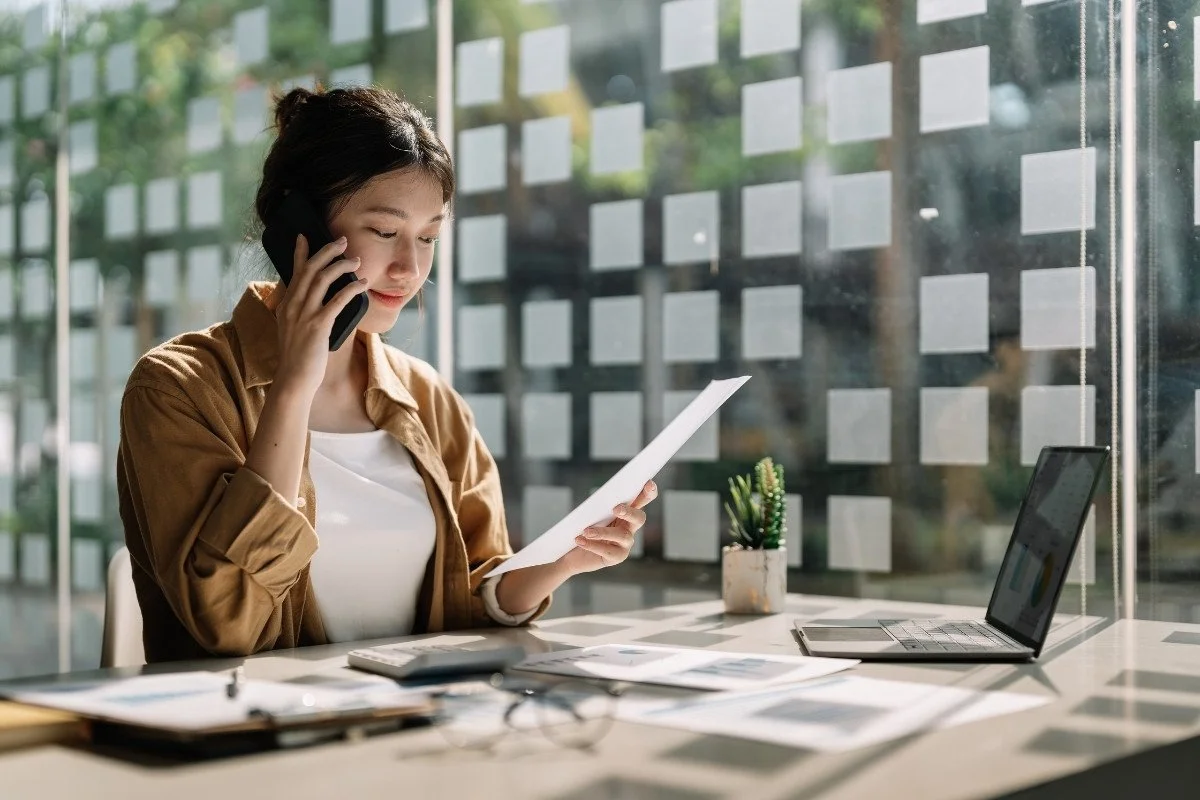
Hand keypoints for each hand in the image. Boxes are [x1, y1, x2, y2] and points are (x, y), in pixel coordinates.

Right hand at [272, 234, 367, 396]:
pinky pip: (337, 300)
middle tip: (342, 241)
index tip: (304, 236)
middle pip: (310, 269)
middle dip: (327, 251)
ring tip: (356, 260)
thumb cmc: (297, 358)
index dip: (300, 253)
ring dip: (341, 266)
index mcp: (285, 305)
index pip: (293, 272)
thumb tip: (313, 302)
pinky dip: (351, 288)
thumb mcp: (291, 331)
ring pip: (322, 279)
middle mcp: (292, 306)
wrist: (293, 380)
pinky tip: (362, 283)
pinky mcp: (318, 325)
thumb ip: (298, 314)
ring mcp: (304, 315)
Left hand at [557, 481, 657, 574]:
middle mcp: (630, 527)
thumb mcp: (591, 514)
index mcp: (627, 512)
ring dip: (602, 532)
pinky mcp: (617, 557)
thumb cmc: (583, 528)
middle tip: (616, 508)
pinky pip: (608, 551)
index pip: (642, 500)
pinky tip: (580, 540)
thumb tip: (601, 499)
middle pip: (639, 518)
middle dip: (630, 512)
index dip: (648, 492)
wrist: (573, 553)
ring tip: (586, 531)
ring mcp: (626, 544)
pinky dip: (592, 545)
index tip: (648, 483)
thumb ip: (599, 506)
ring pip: (621, 536)